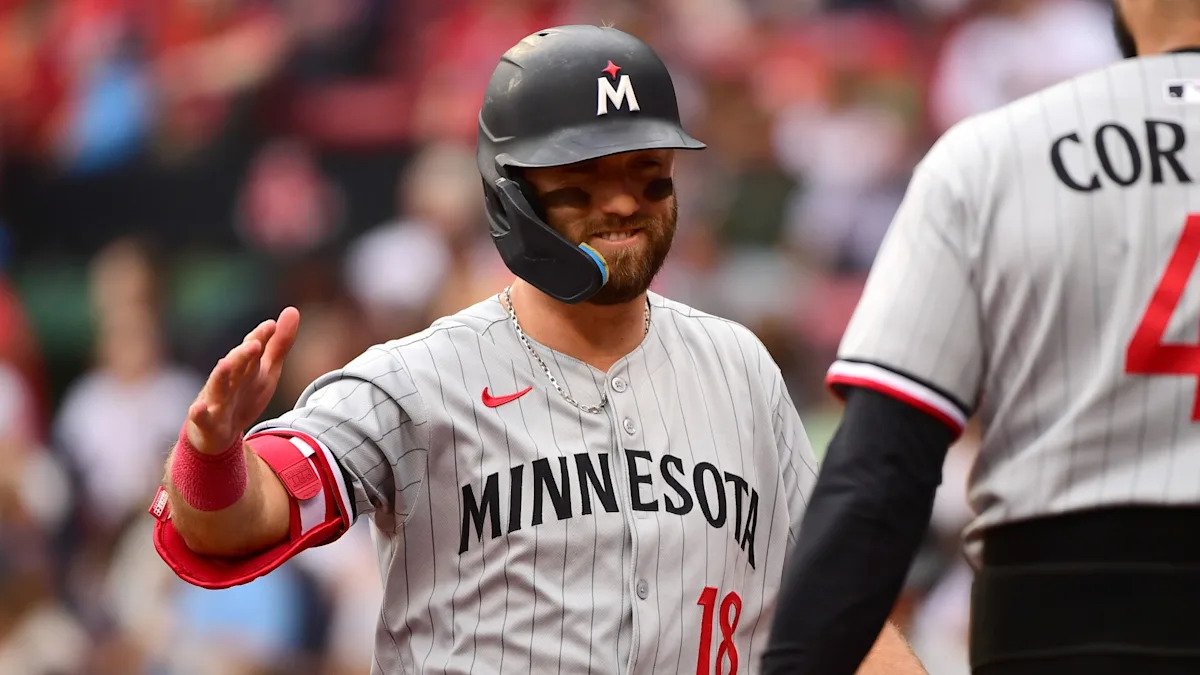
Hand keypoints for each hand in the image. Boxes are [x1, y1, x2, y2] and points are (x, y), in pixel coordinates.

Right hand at [185, 307, 299, 454]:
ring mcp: (216, 399)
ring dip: (221, 375)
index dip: (260, 338)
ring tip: (225, 363)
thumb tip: (292, 310)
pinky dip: (198, 412)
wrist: (220, 432)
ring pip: (218, 386)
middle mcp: (229, 379)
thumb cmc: (244, 395)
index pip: (252, 349)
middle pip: (236, 365)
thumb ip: (279, 344)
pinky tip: (198, 407)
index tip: (271, 326)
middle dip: (243, 354)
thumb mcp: (266, 370)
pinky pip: (200, 416)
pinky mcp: (206, 421)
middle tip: (255, 344)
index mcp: (245, 367)